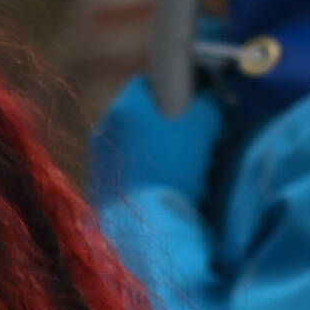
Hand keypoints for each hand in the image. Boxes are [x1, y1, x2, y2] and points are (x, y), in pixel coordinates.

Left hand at [88, 76, 224, 213]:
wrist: (145, 227)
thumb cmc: (174, 169)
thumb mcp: (201, 130)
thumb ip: (208, 106)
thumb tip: (211, 99)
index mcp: (125, 108)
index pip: (145, 82)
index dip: (170, 87)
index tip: (189, 101)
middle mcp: (105, 129)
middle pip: (141, 117)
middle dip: (168, 125)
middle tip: (192, 139)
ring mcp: (98, 160)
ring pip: (136, 147)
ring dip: (159, 153)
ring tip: (185, 172)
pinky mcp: (98, 188)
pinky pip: (127, 173)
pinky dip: (147, 177)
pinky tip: (166, 192)